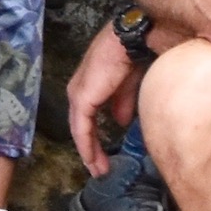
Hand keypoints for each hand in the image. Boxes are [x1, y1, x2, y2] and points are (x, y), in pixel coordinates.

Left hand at [64, 26, 138, 176]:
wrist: (132, 39)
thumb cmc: (133, 55)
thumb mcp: (127, 85)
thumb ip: (122, 104)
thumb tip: (120, 123)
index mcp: (89, 87)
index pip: (87, 119)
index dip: (95, 139)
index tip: (104, 157)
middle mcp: (79, 91)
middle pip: (81, 127)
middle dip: (91, 151)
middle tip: (100, 170)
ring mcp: (78, 94)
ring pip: (79, 131)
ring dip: (89, 152)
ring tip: (99, 170)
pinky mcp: (82, 98)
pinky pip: (82, 129)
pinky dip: (87, 146)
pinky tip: (93, 160)